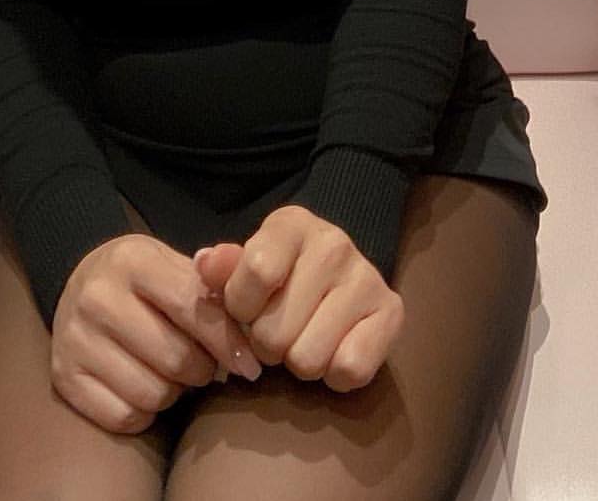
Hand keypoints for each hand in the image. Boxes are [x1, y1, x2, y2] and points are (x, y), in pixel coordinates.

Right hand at [51, 232, 264, 435]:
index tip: (250, 365)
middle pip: (177, 359)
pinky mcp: (63, 377)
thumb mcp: (175, 264)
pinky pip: (124, 418)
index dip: (230, 341)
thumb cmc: (144, 280)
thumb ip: (216, 281)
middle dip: (202, 369)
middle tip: (203, 363)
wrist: (80, 282)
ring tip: (171, 372)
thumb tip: (249, 303)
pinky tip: (144, 385)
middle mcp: (97, 297)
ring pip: (153, 394)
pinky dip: (145, 412)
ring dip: (175, 392)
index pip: (194, 309)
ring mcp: (75, 339)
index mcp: (132, 260)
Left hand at [193, 204, 405, 392]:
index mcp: (292, 224)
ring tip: (305, 338)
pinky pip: (349, 370)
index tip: (247, 308)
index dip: (241, 306)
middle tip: (280, 329)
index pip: (257, 271)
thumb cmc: (280, 276)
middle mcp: (334, 243)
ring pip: (307, 359)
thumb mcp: (244, 267)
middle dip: (268, 344)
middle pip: (275, 331)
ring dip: (299, 362)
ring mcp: (367, 277)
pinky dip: (334, 374)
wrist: (337, 280)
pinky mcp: (393, 313)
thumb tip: (204, 264)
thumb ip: (223, 269)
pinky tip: (333, 349)